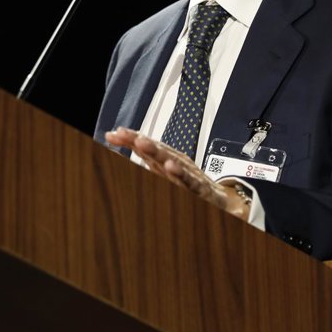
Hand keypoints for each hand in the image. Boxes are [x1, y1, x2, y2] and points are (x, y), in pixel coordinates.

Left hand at [104, 127, 249, 220]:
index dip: (130, 139)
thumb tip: (117, 139)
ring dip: (157, 152)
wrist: (219, 197)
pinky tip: (171, 167)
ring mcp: (187, 174)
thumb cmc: (188, 180)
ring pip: (170, 161)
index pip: (146, 146)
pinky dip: (180, 173)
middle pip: (156, 150)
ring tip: (142, 144)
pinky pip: (188, 180)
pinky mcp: (199, 187)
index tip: (112, 134)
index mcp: (165, 159)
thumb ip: (144, 156)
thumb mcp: (163, 169)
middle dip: (140, 141)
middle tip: (124, 134)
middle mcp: (175, 163)